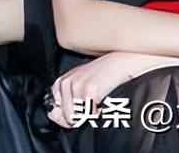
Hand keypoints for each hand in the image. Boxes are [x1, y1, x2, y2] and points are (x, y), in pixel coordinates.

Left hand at [47, 52, 178, 128]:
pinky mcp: (90, 89)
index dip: (69, 116)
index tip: (82, 110)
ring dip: (91, 116)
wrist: (123, 61)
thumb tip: (55, 117)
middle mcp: (66, 83)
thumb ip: (67, 104)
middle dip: (81, 117)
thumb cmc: (106, 75)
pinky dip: (99, 114)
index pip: (55, 111)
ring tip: (100, 102)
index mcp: (62, 83)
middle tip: (94, 104)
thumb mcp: (82, 87)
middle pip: (67, 117)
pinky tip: (105, 102)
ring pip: (78, 117)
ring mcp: (77, 86)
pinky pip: (90, 114)